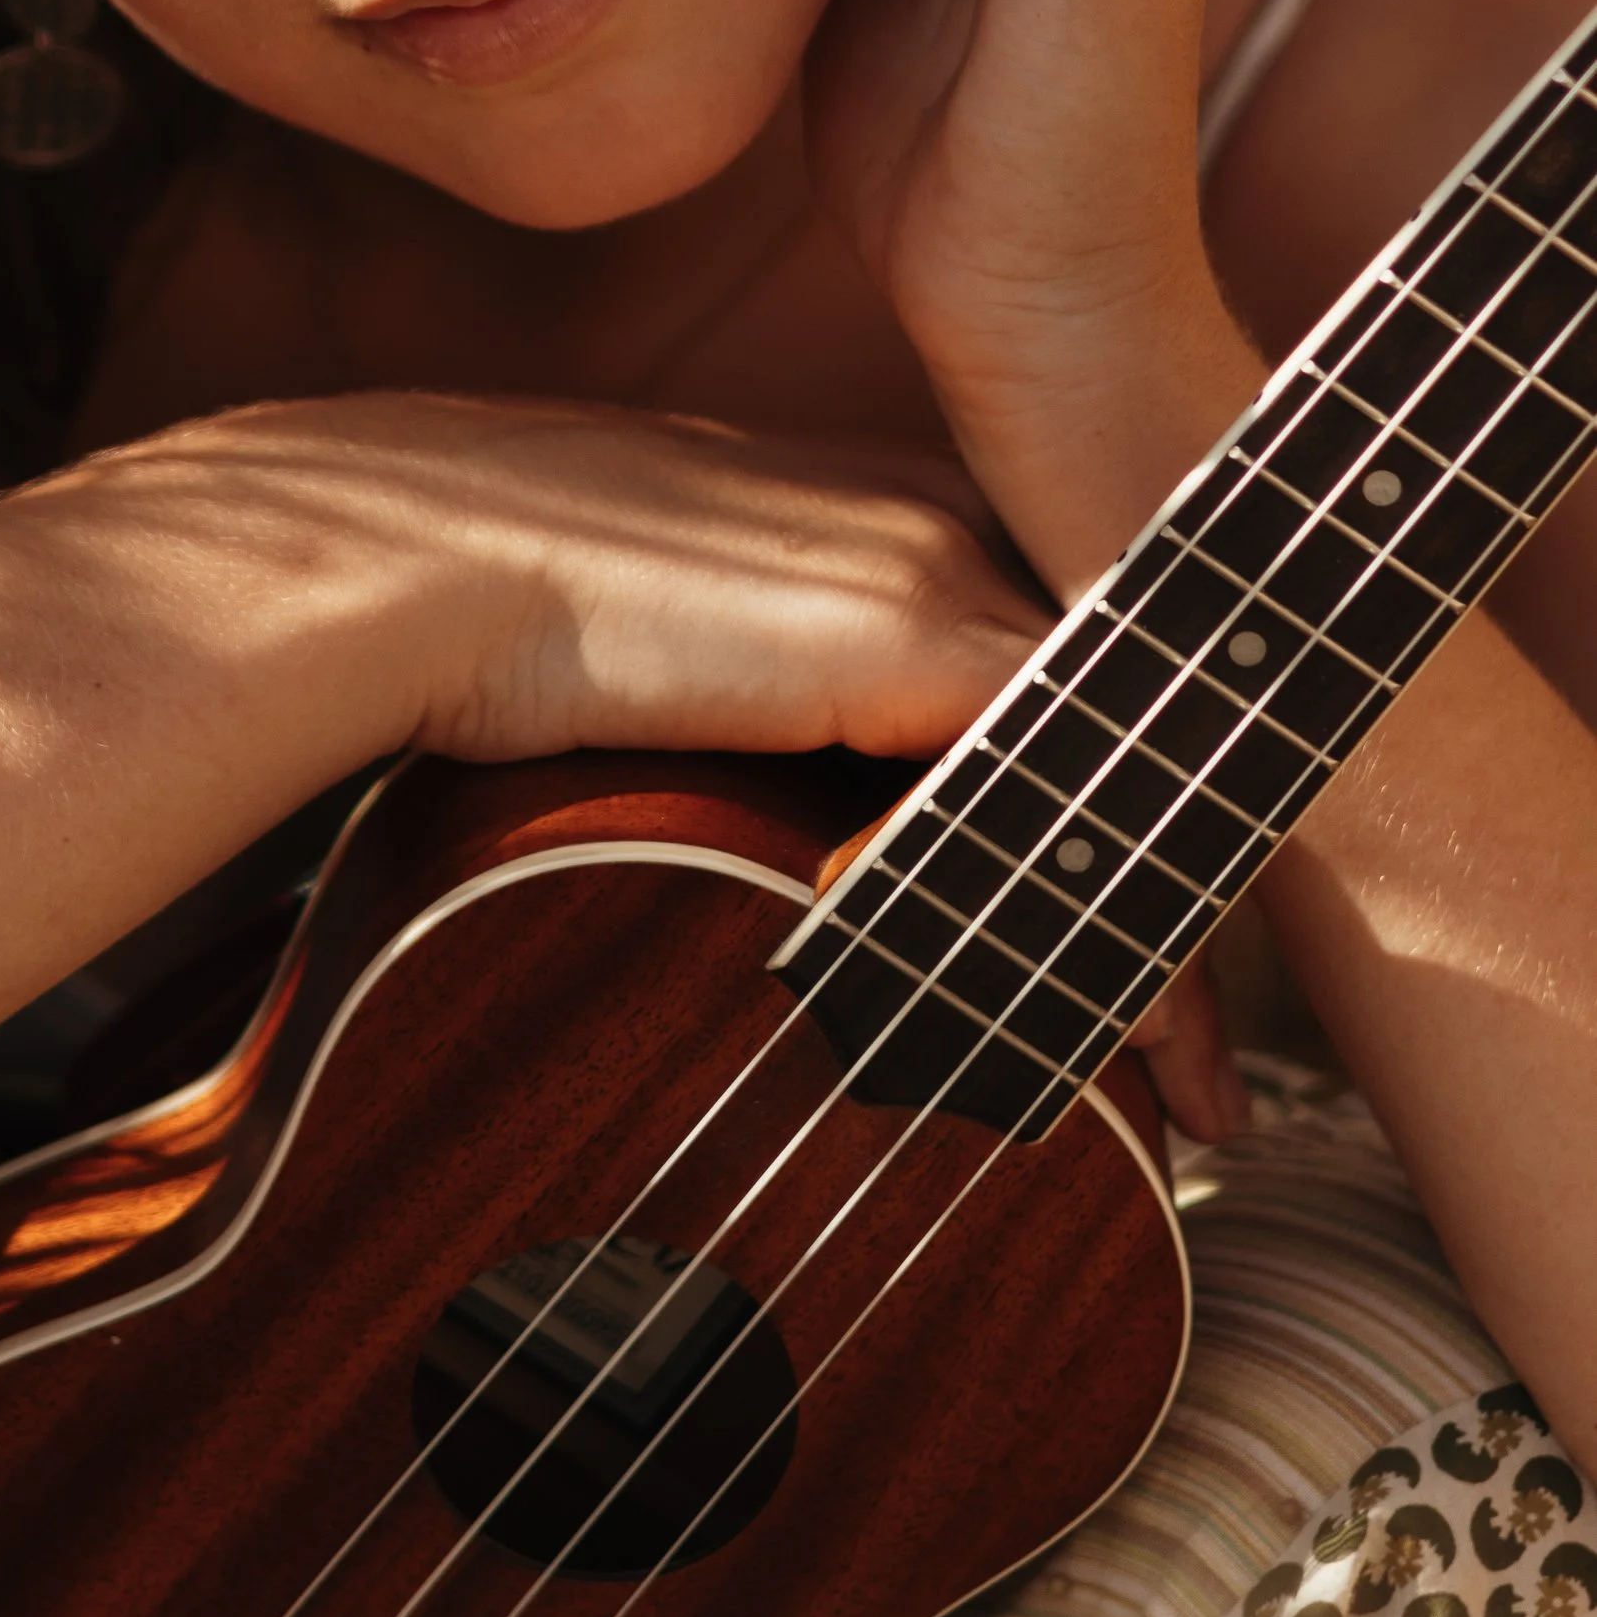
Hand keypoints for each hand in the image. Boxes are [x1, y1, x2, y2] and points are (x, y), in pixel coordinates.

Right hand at [156, 395, 1246, 1126]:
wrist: (403, 553)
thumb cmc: (472, 620)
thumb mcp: (645, 668)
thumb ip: (739, 713)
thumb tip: (767, 853)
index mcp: (873, 517)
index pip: (1053, 682)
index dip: (1110, 829)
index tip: (1142, 979)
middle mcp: (936, 520)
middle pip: (1127, 729)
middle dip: (1183, 905)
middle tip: (1213, 1079)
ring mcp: (939, 565)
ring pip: (1129, 772)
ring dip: (1172, 949)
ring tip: (1201, 1100)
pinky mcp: (919, 625)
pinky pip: (1084, 799)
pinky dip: (1129, 934)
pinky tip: (1139, 1052)